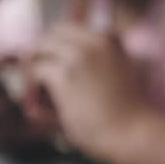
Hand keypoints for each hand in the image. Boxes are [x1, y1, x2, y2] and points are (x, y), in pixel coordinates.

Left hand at [23, 23, 149, 162]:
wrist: (133, 133)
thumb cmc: (126, 115)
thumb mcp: (116, 78)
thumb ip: (92, 66)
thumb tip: (58, 65)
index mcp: (109, 40)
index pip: (70, 30)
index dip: (56, 48)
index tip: (51, 68)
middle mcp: (94, 41)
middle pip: (51, 35)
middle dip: (40, 55)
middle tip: (35, 80)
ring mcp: (79, 55)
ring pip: (39, 48)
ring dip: (31, 69)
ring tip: (34, 93)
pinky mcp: (66, 74)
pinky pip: (36, 71)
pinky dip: (32, 88)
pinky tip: (36, 106)